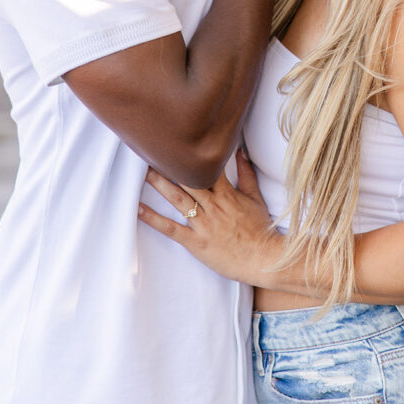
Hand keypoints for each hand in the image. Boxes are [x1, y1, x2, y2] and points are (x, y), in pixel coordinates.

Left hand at [138, 150, 281, 284]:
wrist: (264, 260)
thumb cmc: (261, 230)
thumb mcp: (256, 198)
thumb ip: (246, 174)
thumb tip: (240, 152)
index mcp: (227, 194)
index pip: (207, 169)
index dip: (193, 156)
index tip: (179, 143)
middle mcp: (213, 206)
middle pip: (188, 180)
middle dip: (171, 166)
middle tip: (155, 153)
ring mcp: (204, 224)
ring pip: (178, 200)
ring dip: (160, 185)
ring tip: (145, 173)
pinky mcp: (196, 242)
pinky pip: (171, 229)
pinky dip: (154, 219)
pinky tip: (139, 210)